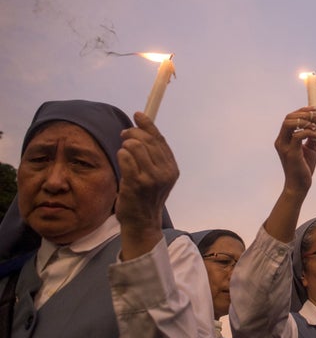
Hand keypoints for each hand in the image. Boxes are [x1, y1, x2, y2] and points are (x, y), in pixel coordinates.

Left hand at [115, 112, 178, 257]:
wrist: (142, 223)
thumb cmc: (145, 197)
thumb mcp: (156, 176)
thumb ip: (153, 157)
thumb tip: (142, 131)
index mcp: (172, 169)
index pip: (160, 140)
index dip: (148, 125)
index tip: (138, 115)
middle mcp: (164, 172)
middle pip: (147, 140)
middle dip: (133, 133)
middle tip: (124, 134)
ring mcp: (151, 178)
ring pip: (135, 146)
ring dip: (126, 145)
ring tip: (123, 151)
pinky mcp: (136, 183)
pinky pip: (125, 157)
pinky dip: (121, 155)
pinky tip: (122, 161)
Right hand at [264, 107, 315, 242]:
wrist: (300, 186)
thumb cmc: (303, 168)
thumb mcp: (309, 149)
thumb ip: (311, 137)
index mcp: (284, 139)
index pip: (289, 118)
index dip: (301, 111)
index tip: (314, 109)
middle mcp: (281, 141)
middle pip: (289, 118)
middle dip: (304, 114)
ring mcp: (284, 147)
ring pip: (291, 124)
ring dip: (306, 121)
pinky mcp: (291, 152)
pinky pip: (299, 135)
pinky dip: (310, 132)